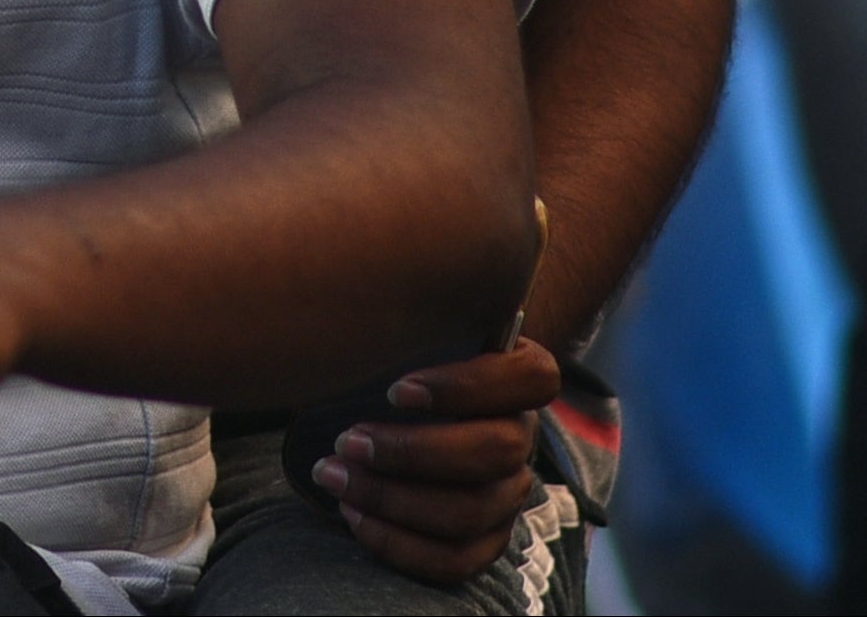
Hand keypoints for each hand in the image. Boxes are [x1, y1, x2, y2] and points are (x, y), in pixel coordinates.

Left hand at [315, 339, 564, 586]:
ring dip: (393, 498)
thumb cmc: (395, 358)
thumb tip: (352, 306)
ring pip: (470, 510)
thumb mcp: (405, 333)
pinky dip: (400, 543)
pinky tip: (353, 514)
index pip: (532, 378)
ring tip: (334, 475)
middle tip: (347, 440)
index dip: (467, 387)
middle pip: (496, 451)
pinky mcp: (484, 539)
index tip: (395, 391)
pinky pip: (455, 559)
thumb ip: (402, 323)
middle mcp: (521, 435)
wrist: (388, 408)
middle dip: (411, 451)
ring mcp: (507, 493)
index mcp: (519, 376)